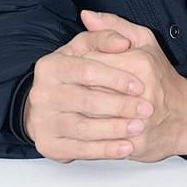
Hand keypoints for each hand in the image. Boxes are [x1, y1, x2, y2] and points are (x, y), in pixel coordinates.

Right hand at [23, 27, 153, 162]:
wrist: (53, 105)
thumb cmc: (79, 73)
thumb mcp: (90, 47)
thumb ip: (106, 36)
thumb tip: (121, 41)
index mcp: (51, 65)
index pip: (88, 70)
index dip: (116, 78)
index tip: (139, 85)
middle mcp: (42, 93)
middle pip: (87, 101)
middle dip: (120, 106)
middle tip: (145, 109)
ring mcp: (42, 121)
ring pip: (84, 128)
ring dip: (114, 129)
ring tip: (138, 127)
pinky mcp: (48, 144)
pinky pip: (80, 150)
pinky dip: (105, 150)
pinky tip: (125, 147)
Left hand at [79, 10, 186, 161]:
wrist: (186, 115)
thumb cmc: (161, 76)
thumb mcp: (144, 41)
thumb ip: (113, 26)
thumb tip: (86, 15)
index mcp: (139, 62)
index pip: (91, 60)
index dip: (76, 64)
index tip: (73, 67)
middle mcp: (139, 90)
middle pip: (89, 87)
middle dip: (75, 88)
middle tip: (70, 87)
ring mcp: (137, 118)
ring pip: (91, 115)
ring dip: (79, 111)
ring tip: (75, 106)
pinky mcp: (135, 142)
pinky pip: (102, 138)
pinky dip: (89, 133)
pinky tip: (84, 126)